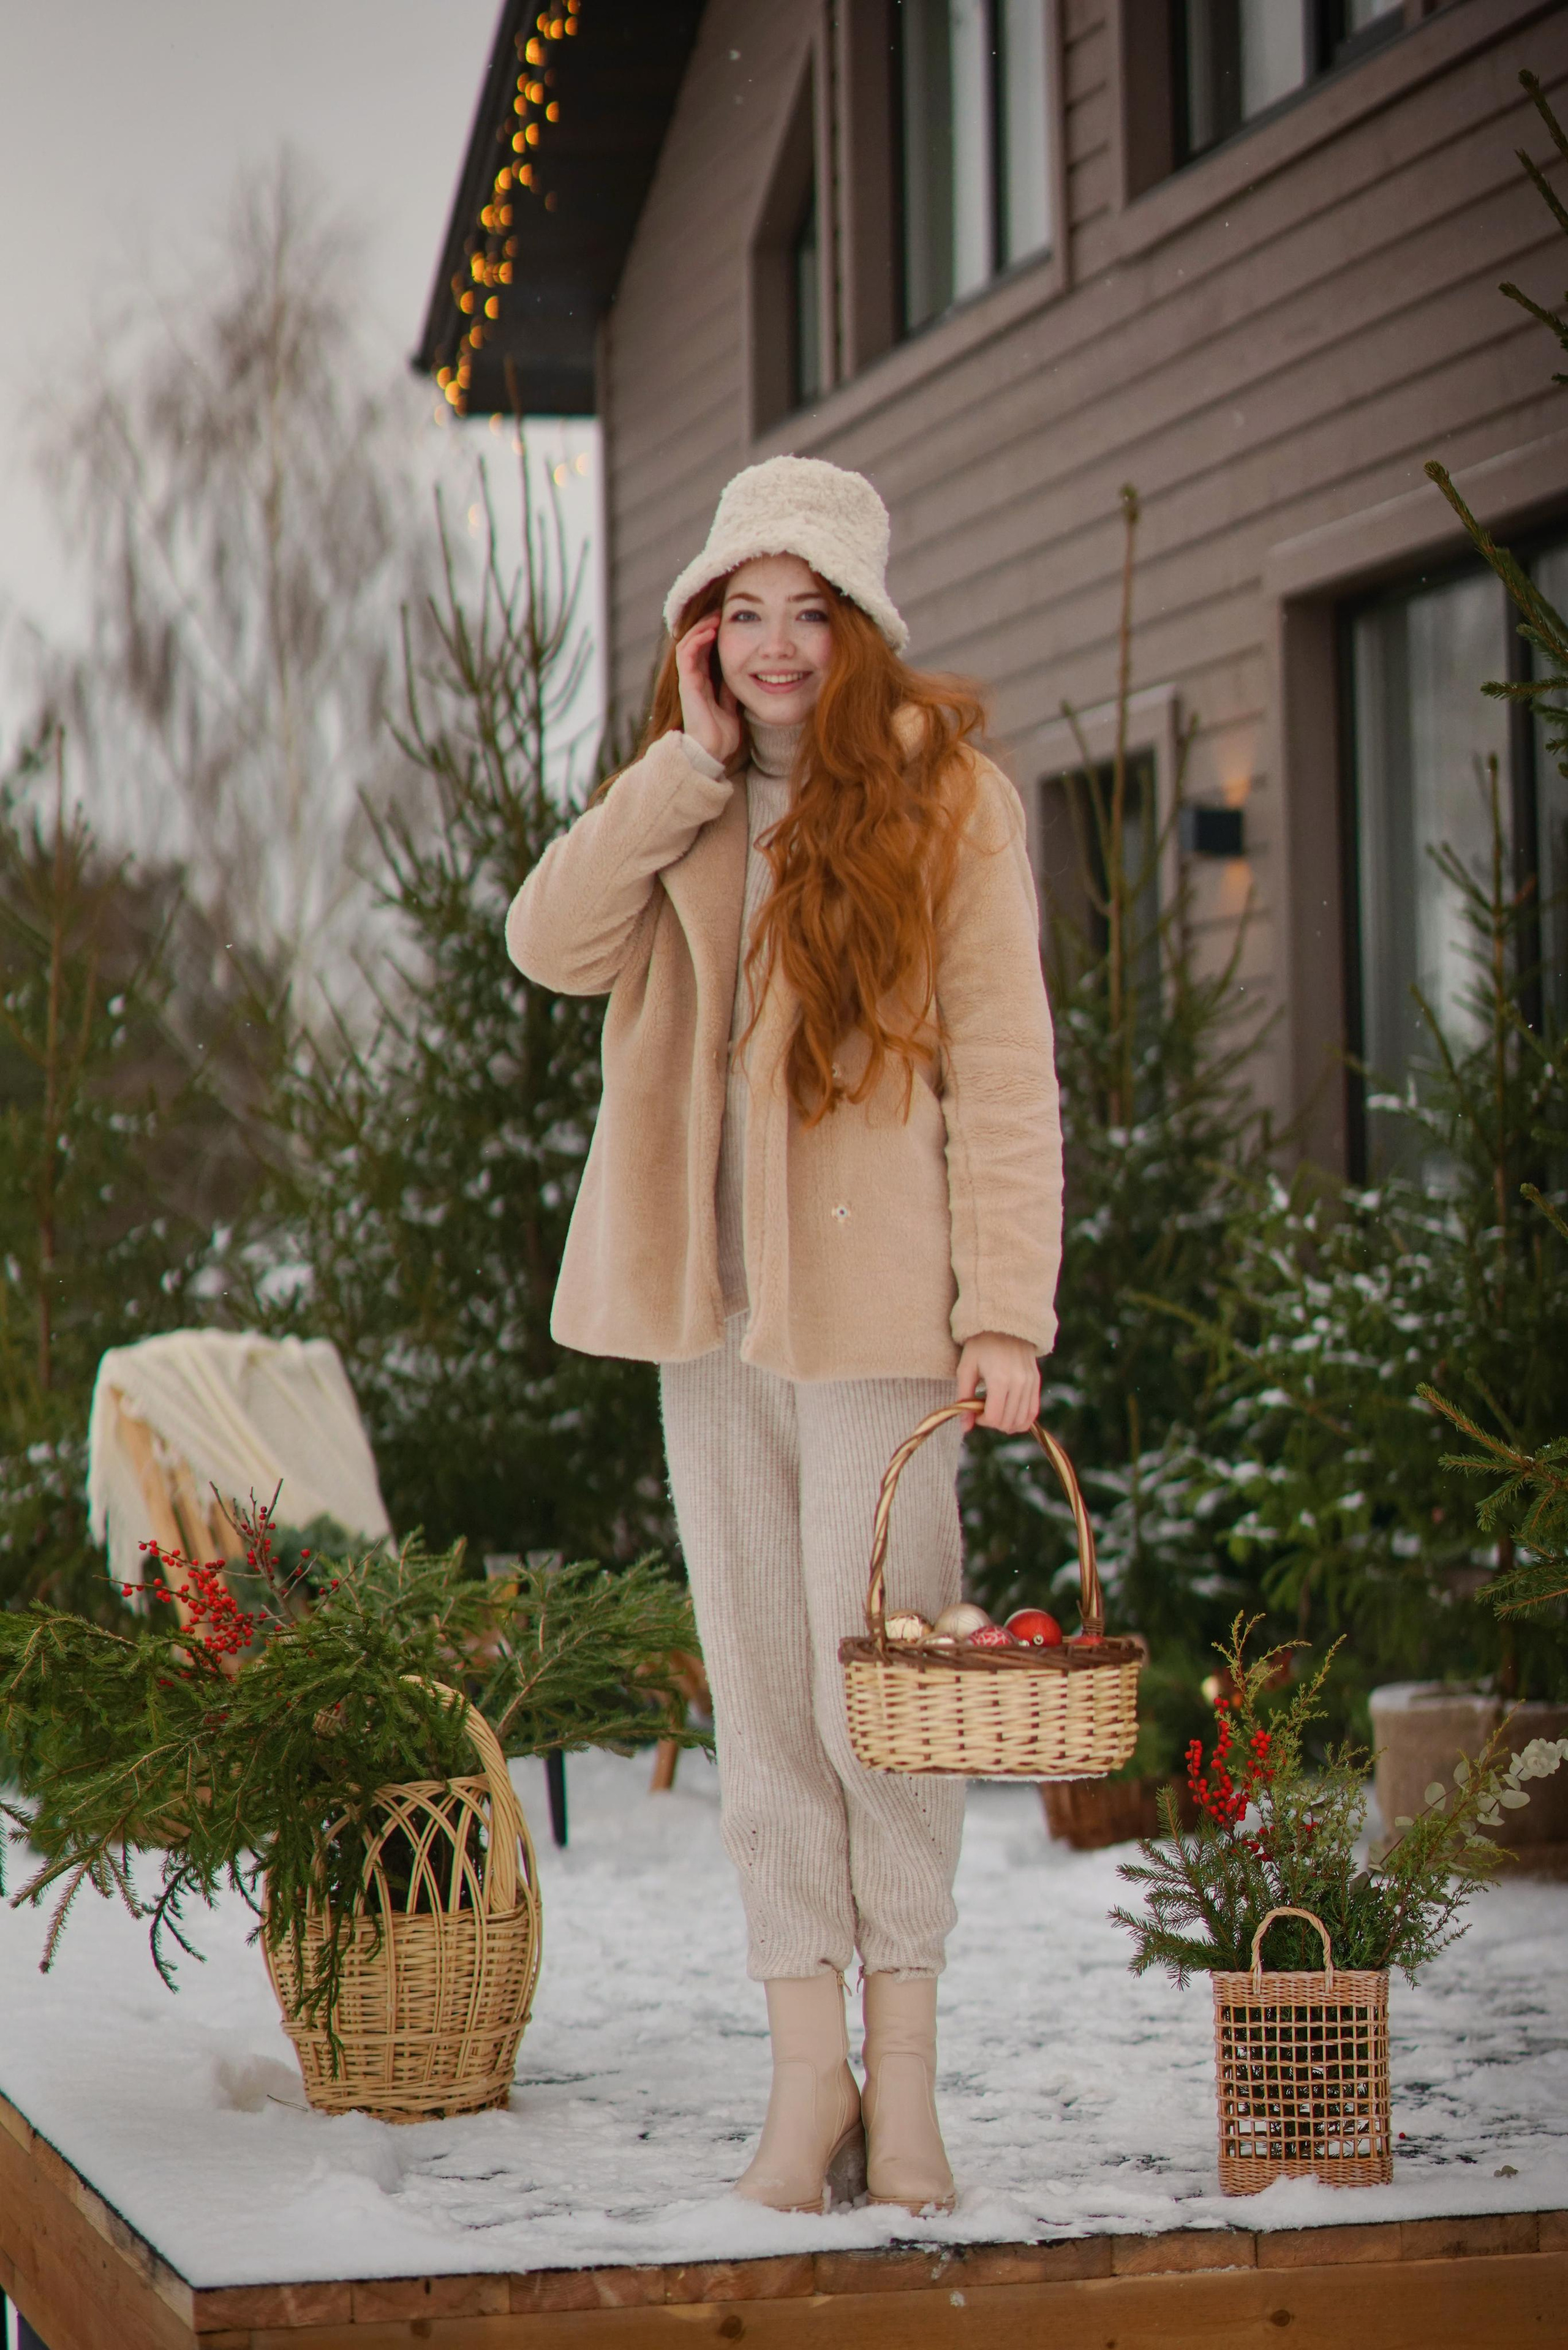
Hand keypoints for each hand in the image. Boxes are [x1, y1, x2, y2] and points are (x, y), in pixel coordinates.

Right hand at [674, 615, 742, 765]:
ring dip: (700, 628)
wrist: (713, 753)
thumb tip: (740, 676)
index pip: (703, 651)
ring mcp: (688, 681)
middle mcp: (694, 679)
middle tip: (720, 612)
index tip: (727, 621)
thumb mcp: (731, 707)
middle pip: (694, 643)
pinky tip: (710, 631)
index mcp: (703, 684)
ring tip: (715, 617)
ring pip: (687, 644)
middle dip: (706, 625)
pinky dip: (697, 640)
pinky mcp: (687, 684)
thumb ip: (729, 691)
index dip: (712, 634)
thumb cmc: (721, 736)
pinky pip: (687, 655)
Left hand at [955, 1333, 1040, 1434]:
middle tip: (984, 1410)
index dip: (981, 1421)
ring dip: (1007, 1424)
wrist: (1004, 1325)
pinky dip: (1022, 1420)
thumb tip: (965, 1428)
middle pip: (1007, 1421)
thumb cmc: (980, 1346)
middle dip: (993, 1423)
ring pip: (1021, 1420)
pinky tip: (1010, 1416)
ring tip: (996, 1411)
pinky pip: (1033, 1411)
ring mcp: (1030, 1383)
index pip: (994, 1417)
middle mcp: (1019, 1383)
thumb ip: (964, 1399)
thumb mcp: (965, 1369)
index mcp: (999, 1380)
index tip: (975, 1412)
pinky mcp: (1036, 1382)